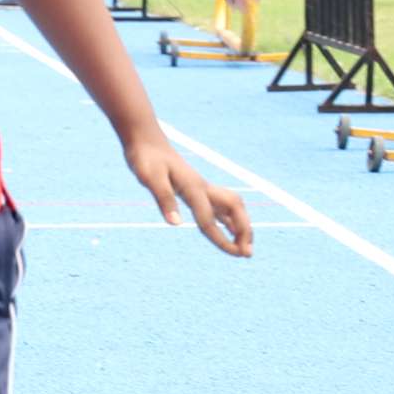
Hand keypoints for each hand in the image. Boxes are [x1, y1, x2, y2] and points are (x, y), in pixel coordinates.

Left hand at [125, 124, 253, 255]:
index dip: (221, 238)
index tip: (234, 254)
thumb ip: (164, 199)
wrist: (146, 139)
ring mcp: (202, 187)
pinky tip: (232, 230)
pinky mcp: (197, 188)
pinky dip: (230, 220)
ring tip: (245, 247)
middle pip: (234, 208)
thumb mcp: (149, 178)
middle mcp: (203, 187)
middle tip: (247, 254)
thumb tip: (176, 224)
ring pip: (232, 206)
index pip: (209, 219)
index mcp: (193, 188)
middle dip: (244, 230)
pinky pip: (220, 206)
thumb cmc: (145, 158)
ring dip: (241, 226)